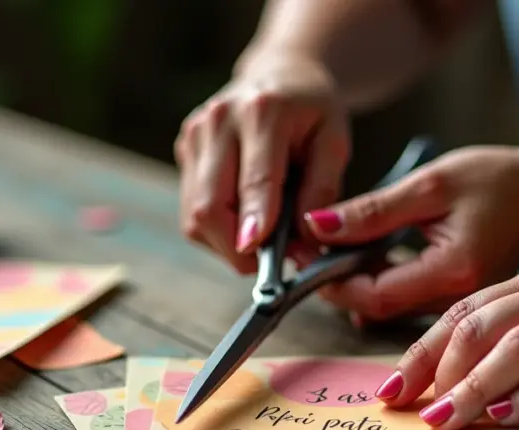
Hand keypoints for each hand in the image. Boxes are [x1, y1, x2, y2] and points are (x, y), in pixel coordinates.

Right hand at [175, 54, 349, 272]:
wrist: (279, 75)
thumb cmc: (312, 112)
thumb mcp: (334, 143)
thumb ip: (322, 192)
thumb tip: (305, 244)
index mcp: (263, 111)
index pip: (254, 181)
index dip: (254, 224)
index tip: (259, 258)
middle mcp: (218, 121)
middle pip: (209, 206)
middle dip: (236, 249)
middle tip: (269, 265)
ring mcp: (194, 136)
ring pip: (195, 217)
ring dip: (227, 244)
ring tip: (261, 239)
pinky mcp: (183, 151)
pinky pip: (191, 210)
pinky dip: (217, 230)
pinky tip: (243, 220)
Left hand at [304, 146, 518, 319]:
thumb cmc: (499, 180)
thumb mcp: (431, 185)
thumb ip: (373, 210)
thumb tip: (316, 225)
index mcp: (453, 272)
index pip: (376, 295)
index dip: (334, 282)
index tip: (307, 255)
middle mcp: (457, 300)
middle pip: (377, 308)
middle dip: (338, 283)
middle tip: (312, 249)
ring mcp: (456, 305)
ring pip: (388, 307)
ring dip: (355, 282)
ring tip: (334, 246)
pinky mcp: (453, 300)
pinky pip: (404, 299)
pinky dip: (377, 280)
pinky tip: (366, 253)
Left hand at [372, 258, 518, 429]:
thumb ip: (511, 345)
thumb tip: (448, 387)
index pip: (461, 314)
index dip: (420, 353)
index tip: (390, 391)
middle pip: (479, 328)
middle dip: (437, 372)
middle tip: (413, 411)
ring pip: (516, 349)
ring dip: (474, 388)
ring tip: (446, 419)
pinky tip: (504, 419)